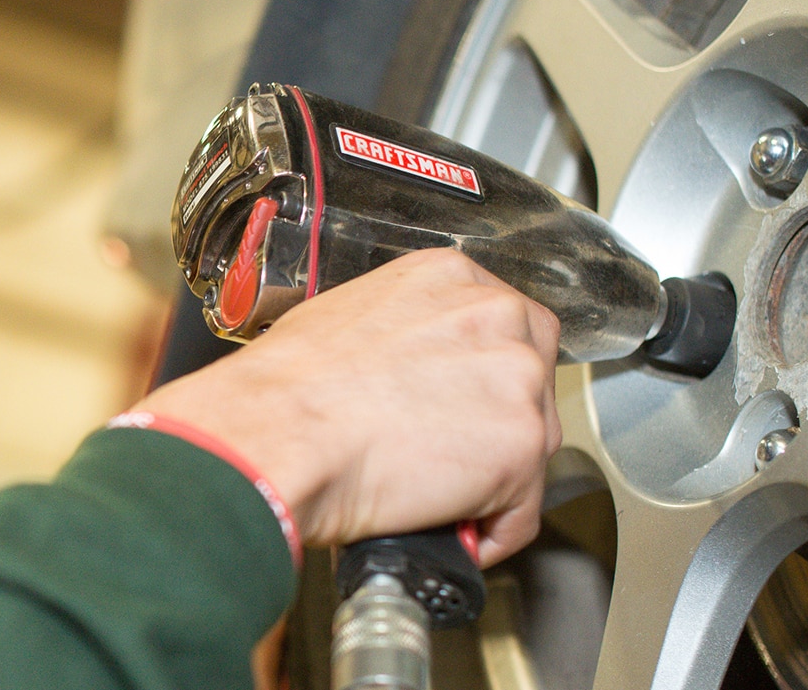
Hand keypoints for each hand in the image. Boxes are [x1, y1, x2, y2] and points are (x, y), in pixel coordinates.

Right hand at [136, 248, 561, 564]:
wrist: (276, 433)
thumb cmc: (284, 388)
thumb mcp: (344, 320)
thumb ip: (401, 335)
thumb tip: (408, 377)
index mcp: (449, 277)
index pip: (505, 326)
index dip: (481, 379)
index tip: (461, 407)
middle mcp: (495, 315)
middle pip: (530, 382)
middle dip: (494, 426)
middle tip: (445, 456)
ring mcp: (516, 378)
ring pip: (531, 445)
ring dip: (491, 480)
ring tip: (433, 497)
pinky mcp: (521, 445)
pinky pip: (522, 508)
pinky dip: (489, 530)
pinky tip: (445, 527)